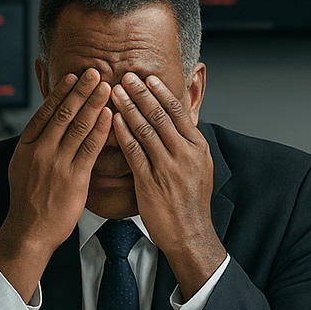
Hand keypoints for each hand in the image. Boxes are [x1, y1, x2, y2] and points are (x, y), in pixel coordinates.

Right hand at [0, 69, 113, 298]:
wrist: (29, 230)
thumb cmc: (30, 200)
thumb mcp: (24, 167)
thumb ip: (37, 146)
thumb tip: (48, 126)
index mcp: (26, 146)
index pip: (44, 112)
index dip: (60, 93)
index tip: (73, 77)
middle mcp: (39, 151)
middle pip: (62, 113)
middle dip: (80, 91)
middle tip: (95, 71)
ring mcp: (56, 163)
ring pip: (77, 126)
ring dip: (94, 103)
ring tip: (106, 85)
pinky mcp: (73, 177)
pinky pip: (90, 148)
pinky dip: (100, 128)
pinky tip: (110, 114)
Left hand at [111, 72, 222, 296]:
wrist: (189, 233)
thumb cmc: (191, 202)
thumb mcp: (199, 167)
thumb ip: (187, 144)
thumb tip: (178, 122)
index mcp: (198, 147)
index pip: (178, 112)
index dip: (161, 93)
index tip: (147, 78)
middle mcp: (185, 154)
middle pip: (160, 115)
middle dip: (141, 93)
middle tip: (126, 76)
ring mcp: (168, 168)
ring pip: (145, 130)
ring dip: (128, 108)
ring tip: (114, 92)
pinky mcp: (150, 182)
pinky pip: (134, 152)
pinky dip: (122, 133)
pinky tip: (111, 121)